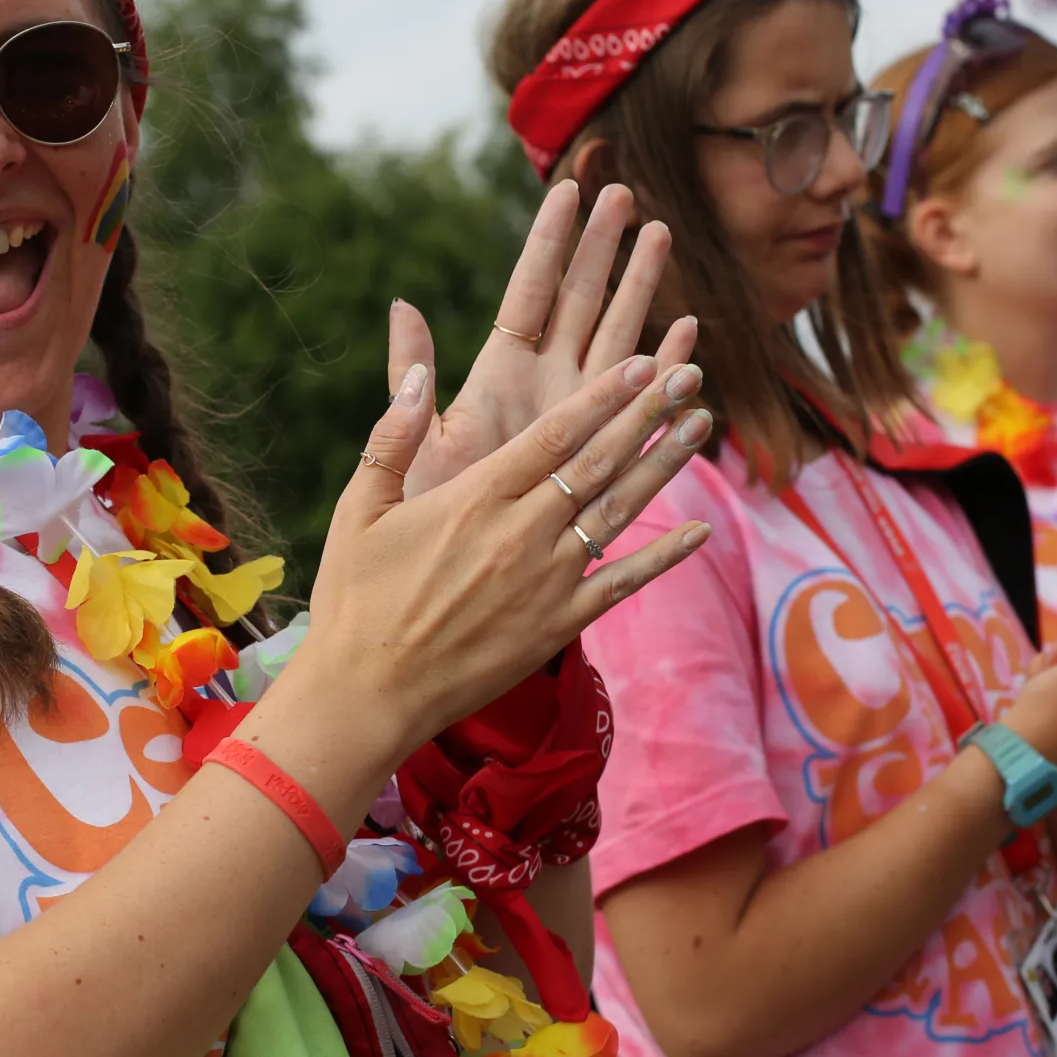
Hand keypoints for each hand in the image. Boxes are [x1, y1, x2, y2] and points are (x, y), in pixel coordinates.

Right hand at [302, 347, 713, 754]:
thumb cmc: (355, 598)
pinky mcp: (557, 626)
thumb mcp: (361, 507)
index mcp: (475, 496)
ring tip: (700, 426)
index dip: (606, 394)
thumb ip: (393, 436)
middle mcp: (521, 532)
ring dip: (663, 466)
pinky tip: (701, 529)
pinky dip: (664, 556)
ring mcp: (546, 581)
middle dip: (648, 414)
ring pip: (619, 511)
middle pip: (599, 461)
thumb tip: (416, 376)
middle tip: (690, 375)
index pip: (556, 432)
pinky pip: (622, 583)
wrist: (368, 693)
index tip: (645, 363)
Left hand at [393, 180, 698, 496]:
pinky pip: (643, 405)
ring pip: (618, 339)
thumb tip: (400, 303)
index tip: (569, 189)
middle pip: (580, 303)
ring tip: (662, 238)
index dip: (549, 242)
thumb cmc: (430, 516)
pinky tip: (689, 335)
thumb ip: (409, 377)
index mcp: (500, 374)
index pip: (530, 291)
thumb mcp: (416, 441)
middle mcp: (545, 386)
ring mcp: (579, 415)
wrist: (458, 584)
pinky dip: (666, 367)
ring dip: (642, 292)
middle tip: (628, 197)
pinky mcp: (605, 452)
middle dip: (605, 250)